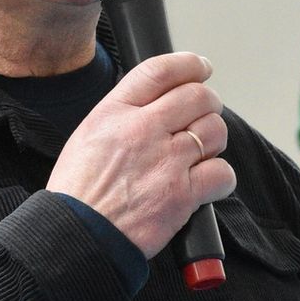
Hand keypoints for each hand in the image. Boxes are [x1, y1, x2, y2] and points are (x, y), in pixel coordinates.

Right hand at [48, 51, 234, 256]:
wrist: (76, 235)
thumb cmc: (79, 192)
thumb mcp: (89, 135)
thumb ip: (124, 115)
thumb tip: (159, 104)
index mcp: (115, 112)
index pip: (162, 70)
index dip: (189, 64)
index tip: (200, 68)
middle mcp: (143, 130)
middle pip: (198, 96)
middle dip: (208, 104)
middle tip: (203, 116)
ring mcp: (166, 162)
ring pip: (215, 131)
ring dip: (213, 141)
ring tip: (198, 154)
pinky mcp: (182, 194)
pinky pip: (223, 173)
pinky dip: (220, 178)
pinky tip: (204, 184)